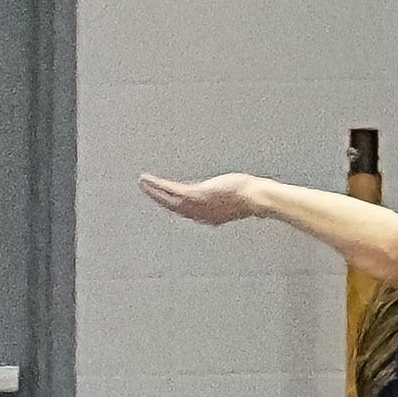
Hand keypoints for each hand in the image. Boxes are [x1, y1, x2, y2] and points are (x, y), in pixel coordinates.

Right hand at [138, 171, 263, 225]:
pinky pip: (170, 190)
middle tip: (145, 188)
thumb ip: (223, 197)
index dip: (172, 203)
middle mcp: (199, 215)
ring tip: (142, 182)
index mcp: (208, 217)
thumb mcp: (233, 197)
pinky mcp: (194, 195)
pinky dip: (156, 186)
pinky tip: (147, 179)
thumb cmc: (250, 196)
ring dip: (153, 191)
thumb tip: (227, 191)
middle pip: (172, 207)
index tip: (161, 197)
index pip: (185, 210)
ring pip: (167, 200)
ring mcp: (196, 206)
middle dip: (157, 198)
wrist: (255, 198)